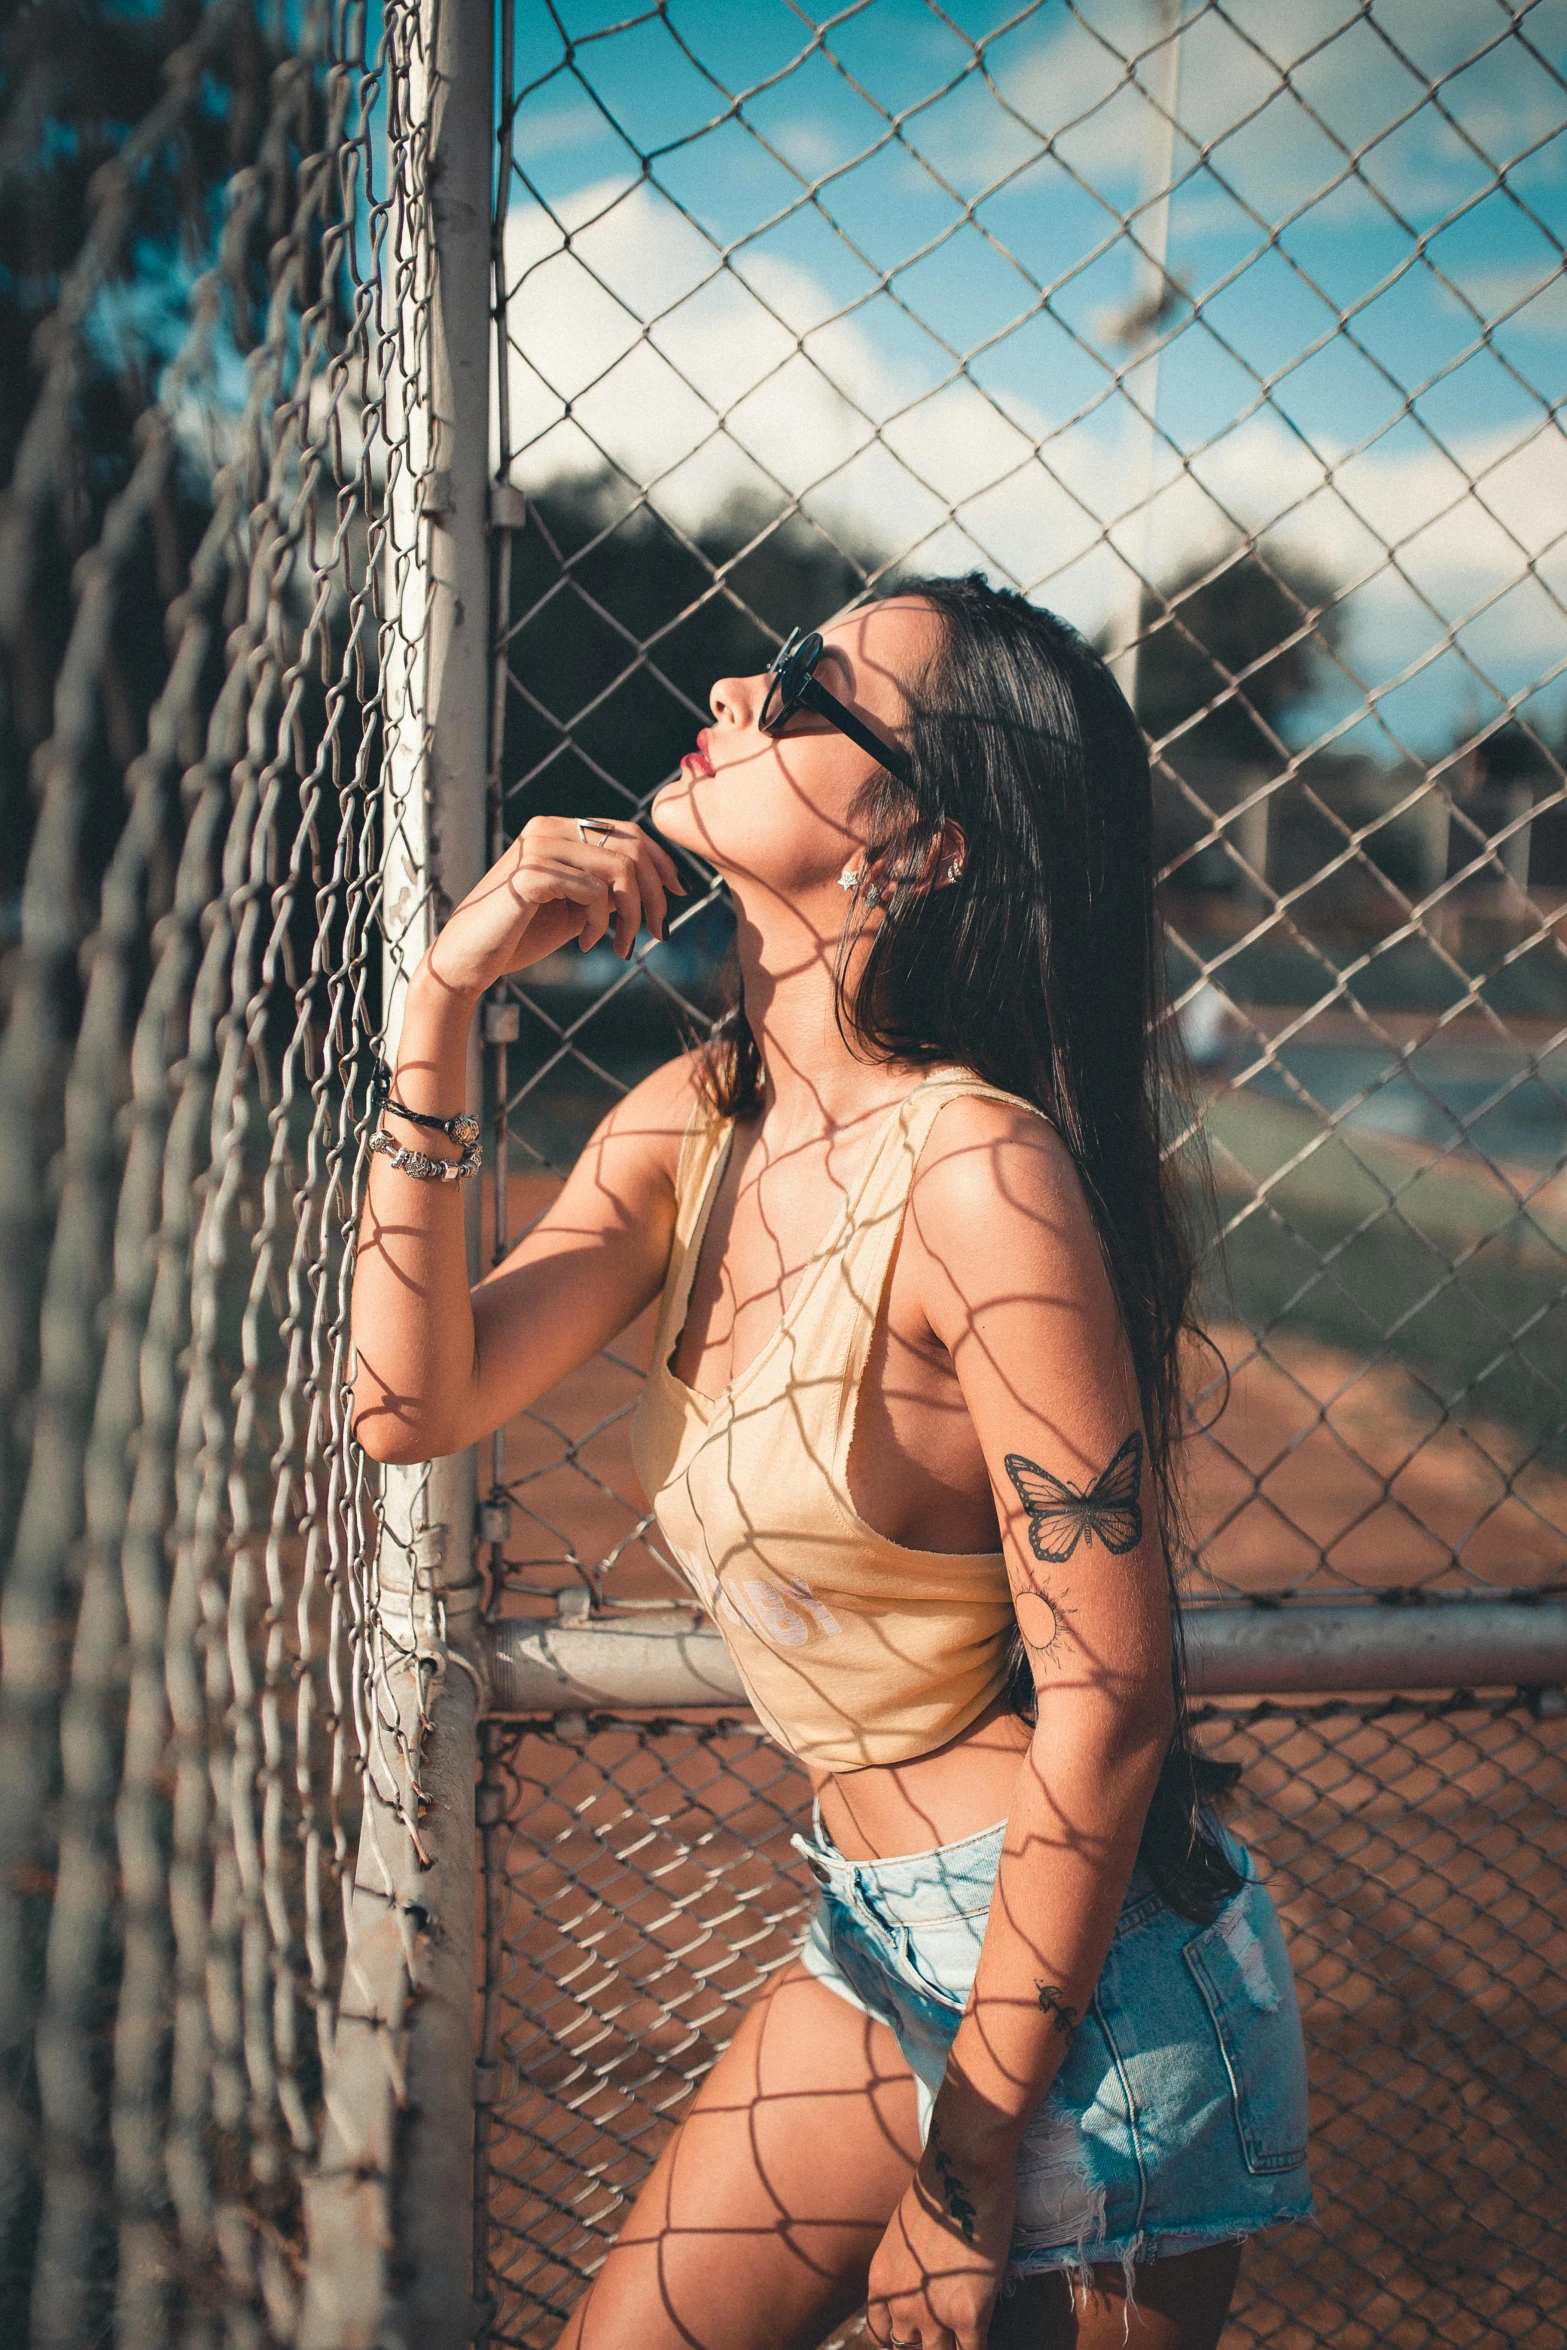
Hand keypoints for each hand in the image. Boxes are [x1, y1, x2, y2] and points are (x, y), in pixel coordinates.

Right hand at [424, 816, 685, 1000]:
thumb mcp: (574, 908)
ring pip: (618, 870)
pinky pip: (593, 891)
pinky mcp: (531, 875)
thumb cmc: (519, 935)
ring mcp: (537, 848)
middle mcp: (547, 828)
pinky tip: (585, 944)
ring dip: (631, 915)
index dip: (661, 861)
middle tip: (657, 934)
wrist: (467, 960)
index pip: (626, 831)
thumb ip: (606, 890)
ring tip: (620, 946)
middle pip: (630, 847)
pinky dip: (600, 922)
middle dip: (655, 894)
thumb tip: (657, 887)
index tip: (679, 894)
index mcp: (557, 829)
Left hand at [867, 2127, 1014, 2349]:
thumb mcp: (904, 2235)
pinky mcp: (968, 2315)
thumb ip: (907, 2268)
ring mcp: (933, 2313)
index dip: (898, 2339)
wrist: (962, 2168)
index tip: (915, 2335)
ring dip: (953, 2346)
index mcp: (881, 2282)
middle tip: (943, 2332)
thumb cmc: (939, 2189)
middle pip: (907, 2349)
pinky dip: (978, 2348)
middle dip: (926, 2344)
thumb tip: (924, 2285)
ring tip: (964, 2331)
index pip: (878, 2335)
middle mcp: (901, 2303)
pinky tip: (983, 2335)